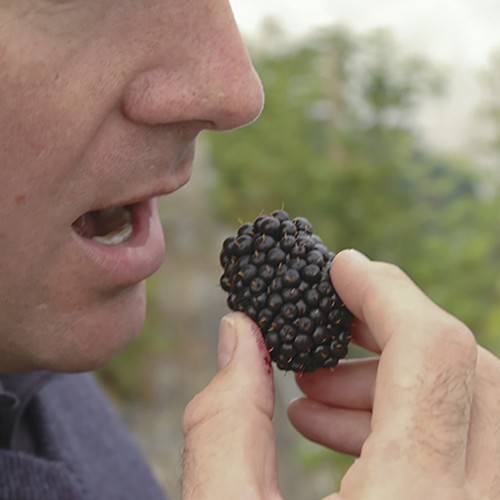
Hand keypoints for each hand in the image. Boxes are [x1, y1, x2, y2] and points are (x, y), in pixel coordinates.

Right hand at [182, 250, 499, 498]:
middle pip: (469, 370)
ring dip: (397, 380)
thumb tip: (239, 333)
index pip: (432, 352)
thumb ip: (224, 423)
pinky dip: (410, 424)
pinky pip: (470, 453)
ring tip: (314, 388)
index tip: (342, 267)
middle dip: (392, 329)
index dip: (386, 290)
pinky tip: (338, 429)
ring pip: (477, 408)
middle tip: (328, 325)